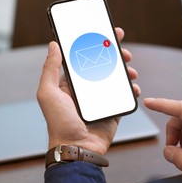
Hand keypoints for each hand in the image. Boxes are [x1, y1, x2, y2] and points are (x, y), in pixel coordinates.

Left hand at [37, 28, 139, 154]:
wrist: (77, 149)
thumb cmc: (59, 123)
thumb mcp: (48, 93)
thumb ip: (50, 69)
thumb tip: (53, 45)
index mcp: (71, 83)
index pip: (85, 58)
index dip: (96, 44)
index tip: (106, 33)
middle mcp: (87, 89)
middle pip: (105, 66)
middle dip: (116, 56)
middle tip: (123, 51)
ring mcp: (101, 99)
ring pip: (116, 79)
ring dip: (126, 72)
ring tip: (130, 71)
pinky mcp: (113, 110)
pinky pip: (125, 96)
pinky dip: (132, 90)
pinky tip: (133, 87)